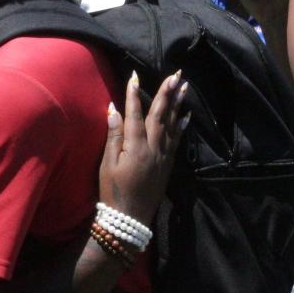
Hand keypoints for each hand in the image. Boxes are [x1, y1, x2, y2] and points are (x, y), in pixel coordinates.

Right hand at [99, 70, 187, 224]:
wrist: (129, 219)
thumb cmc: (112, 191)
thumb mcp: (107, 164)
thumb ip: (113, 136)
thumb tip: (114, 109)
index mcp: (135, 147)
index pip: (135, 114)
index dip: (134, 94)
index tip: (134, 75)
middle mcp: (153, 149)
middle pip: (160, 115)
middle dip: (167, 93)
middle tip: (175, 74)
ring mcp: (163, 157)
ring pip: (172, 125)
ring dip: (177, 104)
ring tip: (184, 86)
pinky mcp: (168, 165)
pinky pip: (177, 141)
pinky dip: (181, 126)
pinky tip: (186, 115)